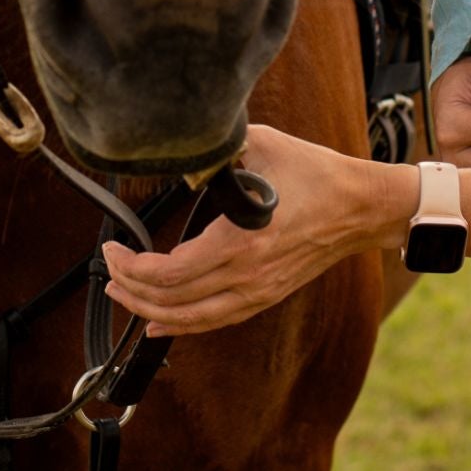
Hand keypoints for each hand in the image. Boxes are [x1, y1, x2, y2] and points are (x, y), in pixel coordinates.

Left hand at [101, 125, 407, 334]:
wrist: (360, 207)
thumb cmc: (317, 174)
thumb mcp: (264, 145)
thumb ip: (220, 150)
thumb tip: (184, 155)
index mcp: (242, 241)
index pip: (170, 272)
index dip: (132, 266)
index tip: (113, 248)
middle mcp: (247, 275)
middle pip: (171, 300)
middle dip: (130, 287)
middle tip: (110, 268)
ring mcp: (257, 291)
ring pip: (189, 319)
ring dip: (148, 310)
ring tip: (122, 294)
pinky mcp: (265, 295)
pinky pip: (214, 321)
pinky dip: (180, 325)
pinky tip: (159, 322)